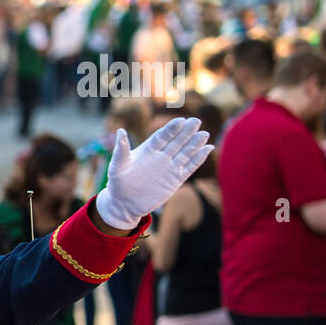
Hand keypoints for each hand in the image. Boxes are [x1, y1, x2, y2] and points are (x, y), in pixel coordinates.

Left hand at [95, 117, 211, 230]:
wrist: (125, 204)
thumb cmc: (118, 183)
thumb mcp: (117, 165)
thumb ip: (121, 149)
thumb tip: (120, 131)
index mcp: (148, 150)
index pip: (162, 136)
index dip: (171, 129)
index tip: (180, 120)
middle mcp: (161, 156)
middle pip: (176, 141)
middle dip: (186, 132)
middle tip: (196, 121)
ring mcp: (169, 167)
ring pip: (185, 152)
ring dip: (195, 143)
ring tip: (204, 134)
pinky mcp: (176, 179)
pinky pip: (190, 167)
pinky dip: (199, 158)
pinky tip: (208, 149)